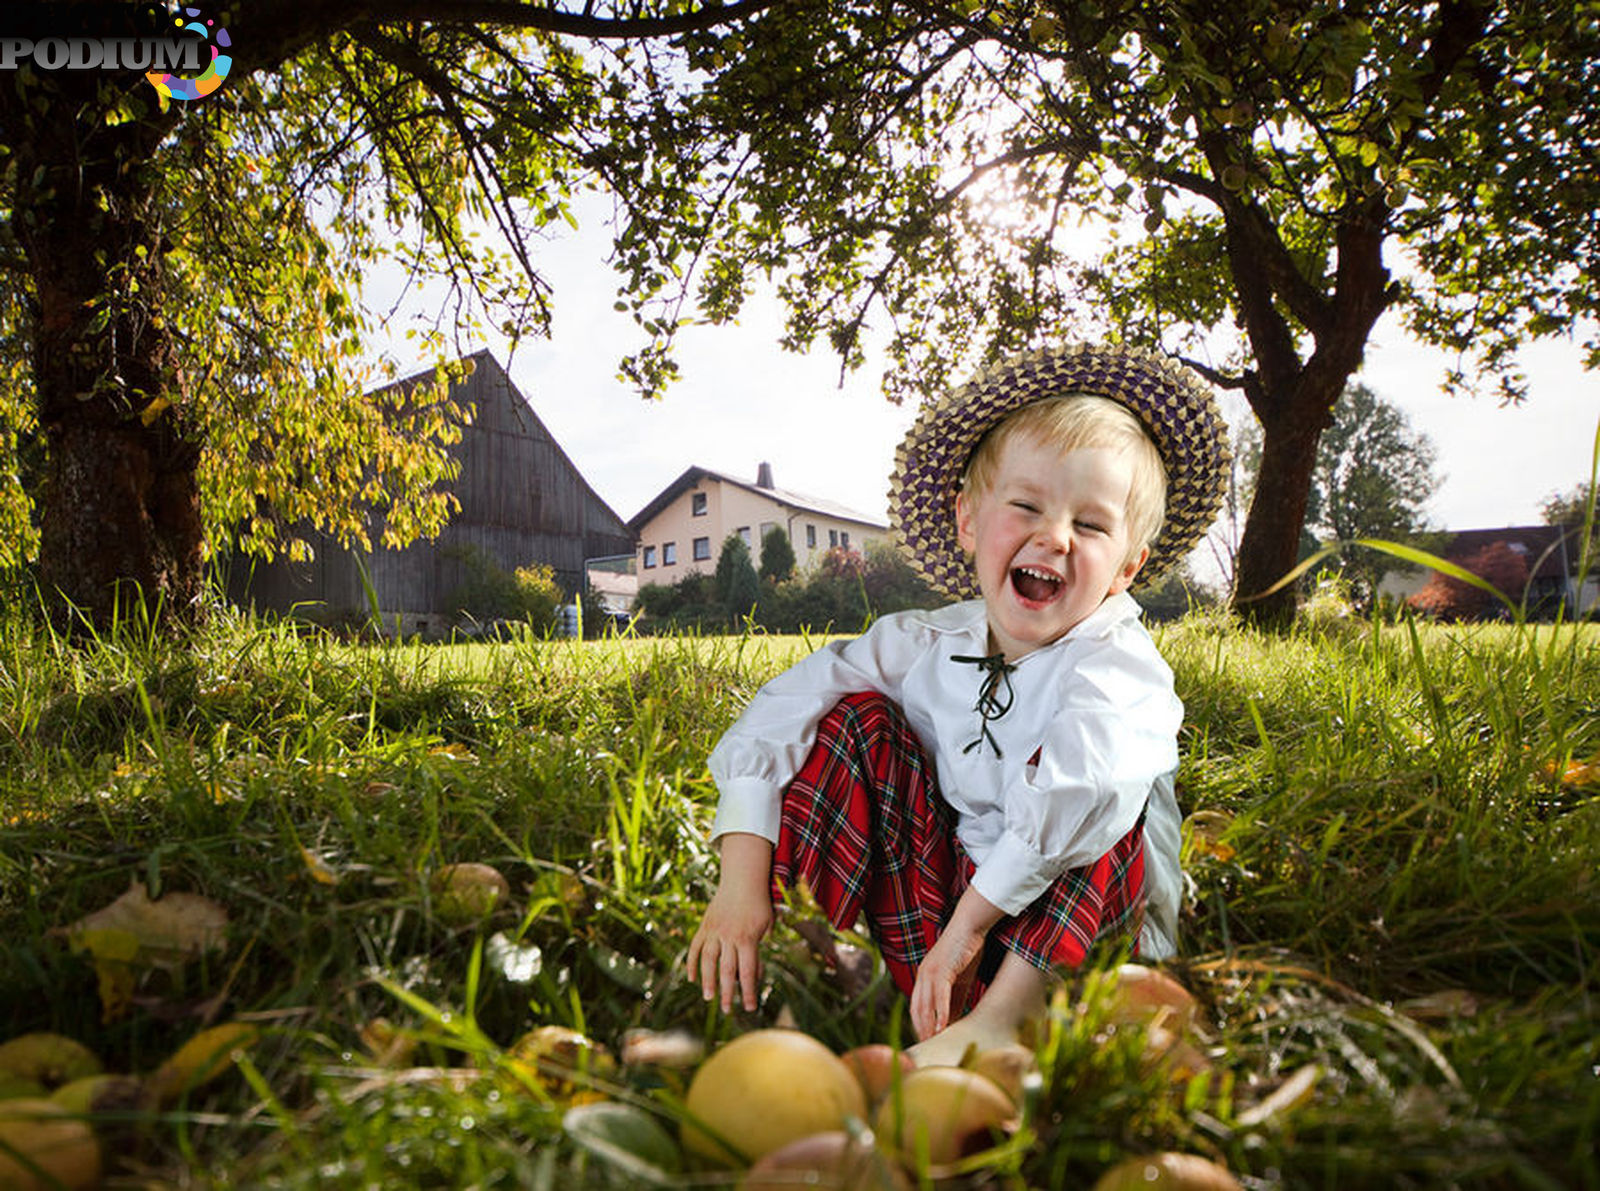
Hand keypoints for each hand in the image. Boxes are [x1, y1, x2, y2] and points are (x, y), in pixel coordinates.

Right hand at [685, 833, 774, 1013]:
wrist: (742, 878)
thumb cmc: (759, 904)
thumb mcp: (766, 927)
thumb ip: (758, 951)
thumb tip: (753, 976)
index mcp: (747, 938)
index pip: (747, 972)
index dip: (748, 992)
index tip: (749, 1008)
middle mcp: (729, 936)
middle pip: (727, 971)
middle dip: (727, 993)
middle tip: (727, 1011)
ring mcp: (714, 931)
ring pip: (708, 961)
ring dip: (707, 981)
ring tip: (708, 997)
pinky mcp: (704, 926)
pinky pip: (695, 947)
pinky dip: (692, 963)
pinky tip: (692, 979)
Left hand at [910, 923, 985, 1039]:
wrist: (971, 926)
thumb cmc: (966, 951)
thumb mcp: (960, 981)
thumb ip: (954, 1000)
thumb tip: (953, 1022)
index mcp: (924, 977)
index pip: (917, 1007)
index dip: (920, 1026)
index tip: (926, 1044)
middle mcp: (922, 975)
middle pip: (917, 1010)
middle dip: (921, 1031)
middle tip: (927, 1050)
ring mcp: (930, 972)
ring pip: (926, 1006)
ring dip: (929, 1027)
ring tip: (933, 1045)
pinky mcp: (941, 970)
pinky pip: (939, 997)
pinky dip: (941, 1014)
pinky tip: (943, 1028)